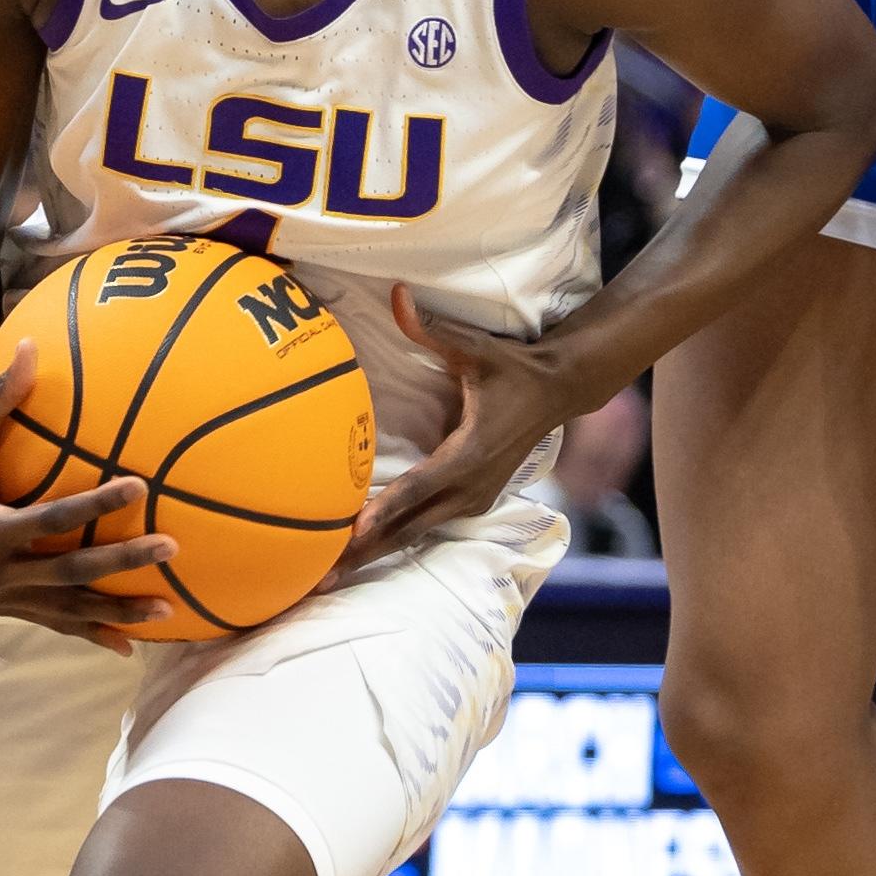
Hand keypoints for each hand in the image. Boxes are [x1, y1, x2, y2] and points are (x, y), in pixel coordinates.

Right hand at [0, 346, 173, 650]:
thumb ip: (0, 391)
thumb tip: (27, 341)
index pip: (48, 519)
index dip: (93, 506)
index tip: (137, 486)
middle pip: (68, 573)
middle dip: (122, 563)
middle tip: (171, 545)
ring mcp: (2, 597)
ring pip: (68, 610)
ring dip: (118, 612)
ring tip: (168, 610)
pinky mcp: (9, 608)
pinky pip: (58, 624)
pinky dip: (93, 634)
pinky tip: (132, 648)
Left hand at [342, 287, 580, 572]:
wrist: (559, 392)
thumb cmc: (513, 369)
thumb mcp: (475, 348)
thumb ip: (433, 328)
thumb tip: (398, 294)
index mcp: (467, 457)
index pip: (415, 490)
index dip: (381, 513)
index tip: (349, 536)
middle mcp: (469, 488)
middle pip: (406, 529)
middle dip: (362, 554)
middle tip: (317, 581)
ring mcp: (472, 501)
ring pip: (413, 536)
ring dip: (373, 555)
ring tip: (328, 580)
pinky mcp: (471, 504)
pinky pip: (424, 528)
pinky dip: (392, 542)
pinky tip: (361, 555)